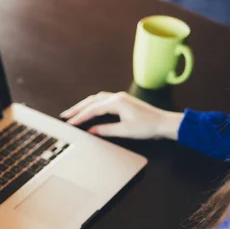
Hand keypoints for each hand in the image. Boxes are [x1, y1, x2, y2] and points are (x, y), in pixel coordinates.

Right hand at [60, 91, 182, 139]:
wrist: (164, 123)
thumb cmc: (148, 127)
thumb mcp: (125, 131)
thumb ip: (105, 130)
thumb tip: (90, 131)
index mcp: (117, 102)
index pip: (92, 109)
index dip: (80, 117)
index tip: (70, 123)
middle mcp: (117, 97)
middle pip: (91, 101)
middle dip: (77, 108)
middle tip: (65, 115)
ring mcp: (120, 98)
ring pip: (96, 99)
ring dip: (84, 105)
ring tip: (73, 112)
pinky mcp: (122, 101)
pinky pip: (102, 101)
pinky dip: (92, 104)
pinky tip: (88, 109)